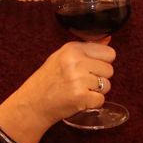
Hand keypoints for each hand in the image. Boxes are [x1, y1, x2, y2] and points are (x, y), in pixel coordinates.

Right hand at [0, 40, 117, 142]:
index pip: (109, 53)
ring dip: (96, 91)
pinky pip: (101, 100)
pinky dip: (92, 103)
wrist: (33, 103)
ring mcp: (79, 80)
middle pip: (109, 70)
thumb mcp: (62, 56)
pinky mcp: (81, 97)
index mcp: (73, 49)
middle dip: (99, 78)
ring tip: (78, 90)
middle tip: (81, 82)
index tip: (90, 68)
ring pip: (107, 85)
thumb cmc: (48, 79)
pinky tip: (78, 100)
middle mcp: (76, 62)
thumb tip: (108, 39)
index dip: (102, 62)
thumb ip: (87, 48)